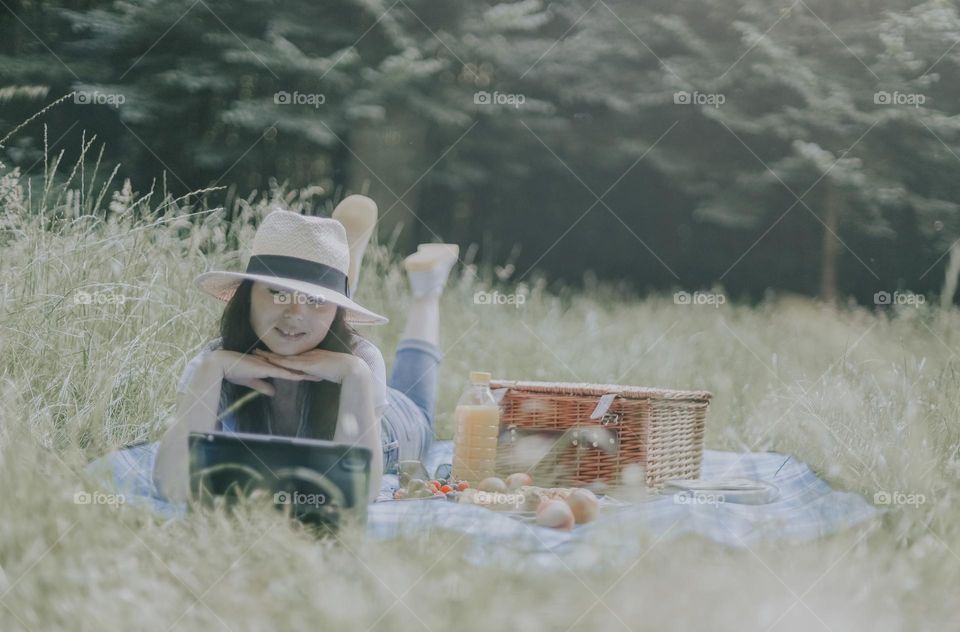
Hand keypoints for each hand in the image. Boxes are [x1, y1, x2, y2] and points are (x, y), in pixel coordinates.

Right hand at [210, 349, 324, 396]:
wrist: (223, 364)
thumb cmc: (234, 371)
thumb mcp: (251, 382)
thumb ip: (263, 386)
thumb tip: (273, 392)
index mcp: (271, 367)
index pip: (290, 371)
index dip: (302, 373)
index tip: (314, 375)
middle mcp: (273, 365)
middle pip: (295, 368)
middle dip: (309, 371)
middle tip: (324, 373)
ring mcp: (270, 366)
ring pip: (291, 370)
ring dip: (305, 373)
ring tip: (319, 375)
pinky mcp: (265, 369)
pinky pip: (281, 372)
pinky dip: (291, 375)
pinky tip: (301, 377)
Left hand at [252, 348, 365, 383]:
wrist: (350, 368)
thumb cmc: (342, 370)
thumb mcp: (327, 370)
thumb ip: (319, 370)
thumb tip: (314, 374)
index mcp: (310, 356)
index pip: (290, 355)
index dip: (278, 354)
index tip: (267, 353)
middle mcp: (306, 355)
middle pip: (284, 354)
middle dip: (269, 353)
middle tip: (255, 350)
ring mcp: (307, 359)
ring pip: (285, 357)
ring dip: (271, 356)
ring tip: (258, 354)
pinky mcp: (309, 364)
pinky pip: (292, 363)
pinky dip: (281, 362)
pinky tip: (272, 362)